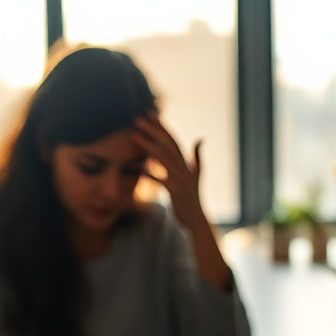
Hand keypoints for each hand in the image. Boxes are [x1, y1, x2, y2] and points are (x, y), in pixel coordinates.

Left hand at [132, 112, 231, 291]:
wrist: (196, 221)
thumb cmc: (192, 199)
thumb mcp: (196, 176)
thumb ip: (196, 157)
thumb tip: (200, 138)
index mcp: (186, 163)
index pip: (173, 140)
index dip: (162, 126)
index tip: (150, 114)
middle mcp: (184, 168)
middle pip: (167, 144)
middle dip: (153, 130)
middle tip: (137, 119)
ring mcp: (181, 179)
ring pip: (164, 158)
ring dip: (148, 145)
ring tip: (134, 136)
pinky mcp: (176, 191)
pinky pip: (160, 179)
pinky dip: (149, 172)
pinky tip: (136, 166)